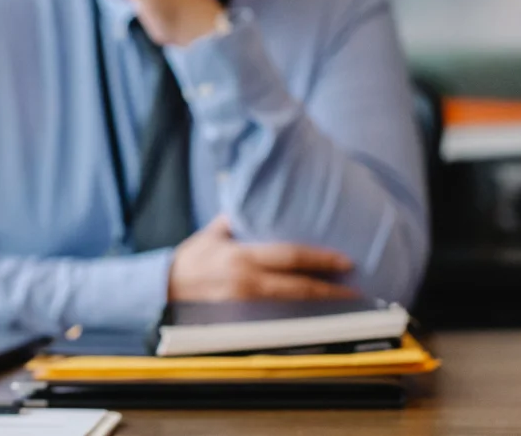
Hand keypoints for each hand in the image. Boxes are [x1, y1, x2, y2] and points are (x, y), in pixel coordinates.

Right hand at [169, 216, 358, 301]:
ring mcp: (244, 305)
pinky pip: (275, 319)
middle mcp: (245, 282)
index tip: (345, 261)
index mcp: (241, 256)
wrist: (163, 289)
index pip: (289, 256)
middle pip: (297, 287)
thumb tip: (257, 200)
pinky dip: (297, 318)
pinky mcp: (240, 320)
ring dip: (318, 306)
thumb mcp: (212, 234)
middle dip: (330, 290)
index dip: (320, 259)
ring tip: (343, 304)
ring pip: (290, 307)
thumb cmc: (189, 260)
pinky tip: (314, 317)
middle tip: (356, 290)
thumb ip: (236, 219)